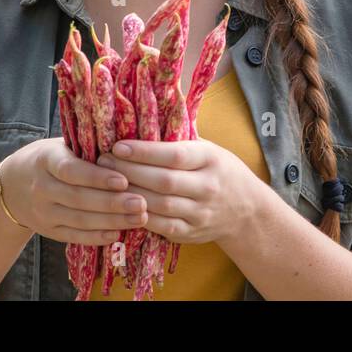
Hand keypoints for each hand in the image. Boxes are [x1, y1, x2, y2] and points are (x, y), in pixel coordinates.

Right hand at [0, 138, 149, 244]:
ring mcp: (42, 212)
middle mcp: (41, 187)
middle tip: (142, 203)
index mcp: (46, 160)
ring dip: (111, 221)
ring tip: (139, 218)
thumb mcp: (61, 146)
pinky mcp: (47, 230)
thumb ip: (88, 147)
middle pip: (78, 199)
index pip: (71, 170)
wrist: (12, 185)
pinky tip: (118, 234)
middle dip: (112, 203)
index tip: (123, 180)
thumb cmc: (50, 159)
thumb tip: (129, 147)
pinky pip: (74, 236)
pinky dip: (97, 237)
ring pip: (79, 220)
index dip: (97, 177)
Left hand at [96, 139, 264, 246]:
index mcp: (211, 159)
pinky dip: (140, 218)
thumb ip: (181, 140)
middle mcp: (208, 186)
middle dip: (129, 171)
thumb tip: (143, 118)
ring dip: (129, 195)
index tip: (117, 146)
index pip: (175, 155)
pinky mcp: (192, 233)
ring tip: (105, 184)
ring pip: (160, 206)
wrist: (248, 211)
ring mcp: (201, 213)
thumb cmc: (220, 170)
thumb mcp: (210, 149)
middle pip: (163, 181)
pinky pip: (162, 227)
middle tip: (103, 162)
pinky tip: (122, 207)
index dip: (144, 152)